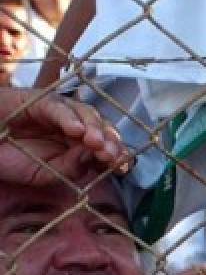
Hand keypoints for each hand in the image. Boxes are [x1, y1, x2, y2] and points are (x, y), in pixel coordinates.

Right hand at [0, 89, 129, 185]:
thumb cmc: (14, 159)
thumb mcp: (48, 174)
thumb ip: (73, 168)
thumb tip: (93, 156)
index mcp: (81, 146)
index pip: (108, 147)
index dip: (118, 155)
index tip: (122, 168)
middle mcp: (76, 126)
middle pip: (103, 128)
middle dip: (110, 142)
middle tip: (110, 156)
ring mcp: (60, 112)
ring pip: (87, 114)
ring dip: (94, 128)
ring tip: (95, 143)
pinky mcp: (40, 100)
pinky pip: (57, 107)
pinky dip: (68, 117)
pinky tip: (76, 130)